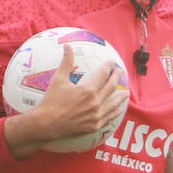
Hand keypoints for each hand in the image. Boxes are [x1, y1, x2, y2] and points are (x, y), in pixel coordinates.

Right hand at [3, 44, 125, 157]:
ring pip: (113, 104)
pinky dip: (115, 112)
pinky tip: (118, 109)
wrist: (47, 124)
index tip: (111, 63)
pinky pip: (109, 118)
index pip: (103, 75)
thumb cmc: (51, 101)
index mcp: (88, 90)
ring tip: (126, 93)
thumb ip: (66, 62)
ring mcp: (96, 116)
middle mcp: (95, 103)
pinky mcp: (94, 126)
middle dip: (116, 78)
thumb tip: (67, 46)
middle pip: (111, 87)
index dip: (108, 67)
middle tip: (120, 72)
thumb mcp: (58, 80)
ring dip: (121, 97)